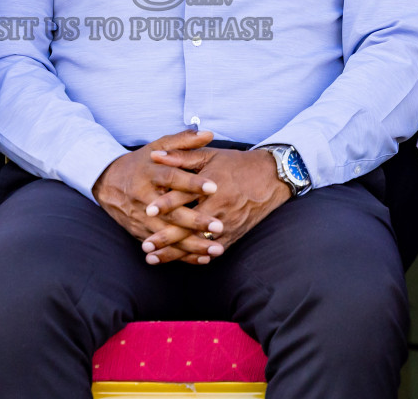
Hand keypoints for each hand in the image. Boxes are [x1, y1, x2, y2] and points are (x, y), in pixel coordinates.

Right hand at [93, 129, 223, 265]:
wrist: (106, 182)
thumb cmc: (140, 163)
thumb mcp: (157, 147)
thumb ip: (183, 142)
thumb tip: (208, 133)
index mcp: (150, 173)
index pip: (172, 178)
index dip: (192, 182)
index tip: (214, 187)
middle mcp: (144, 197)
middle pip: (172, 212)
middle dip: (196, 221)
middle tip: (219, 226)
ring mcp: (141, 218)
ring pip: (169, 234)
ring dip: (192, 244)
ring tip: (216, 249)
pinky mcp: (140, 233)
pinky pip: (163, 247)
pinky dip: (182, 254)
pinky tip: (202, 258)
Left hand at [143, 148, 289, 261]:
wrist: (272, 178)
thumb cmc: (237, 164)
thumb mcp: (210, 155)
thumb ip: (181, 156)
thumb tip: (155, 156)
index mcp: (211, 185)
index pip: (186, 196)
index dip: (166, 203)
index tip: (148, 211)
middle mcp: (219, 207)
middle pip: (189, 226)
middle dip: (166, 238)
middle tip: (145, 246)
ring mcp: (228, 224)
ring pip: (198, 243)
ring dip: (176, 253)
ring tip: (154, 259)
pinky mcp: (234, 234)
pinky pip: (213, 250)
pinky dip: (196, 258)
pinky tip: (180, 263)